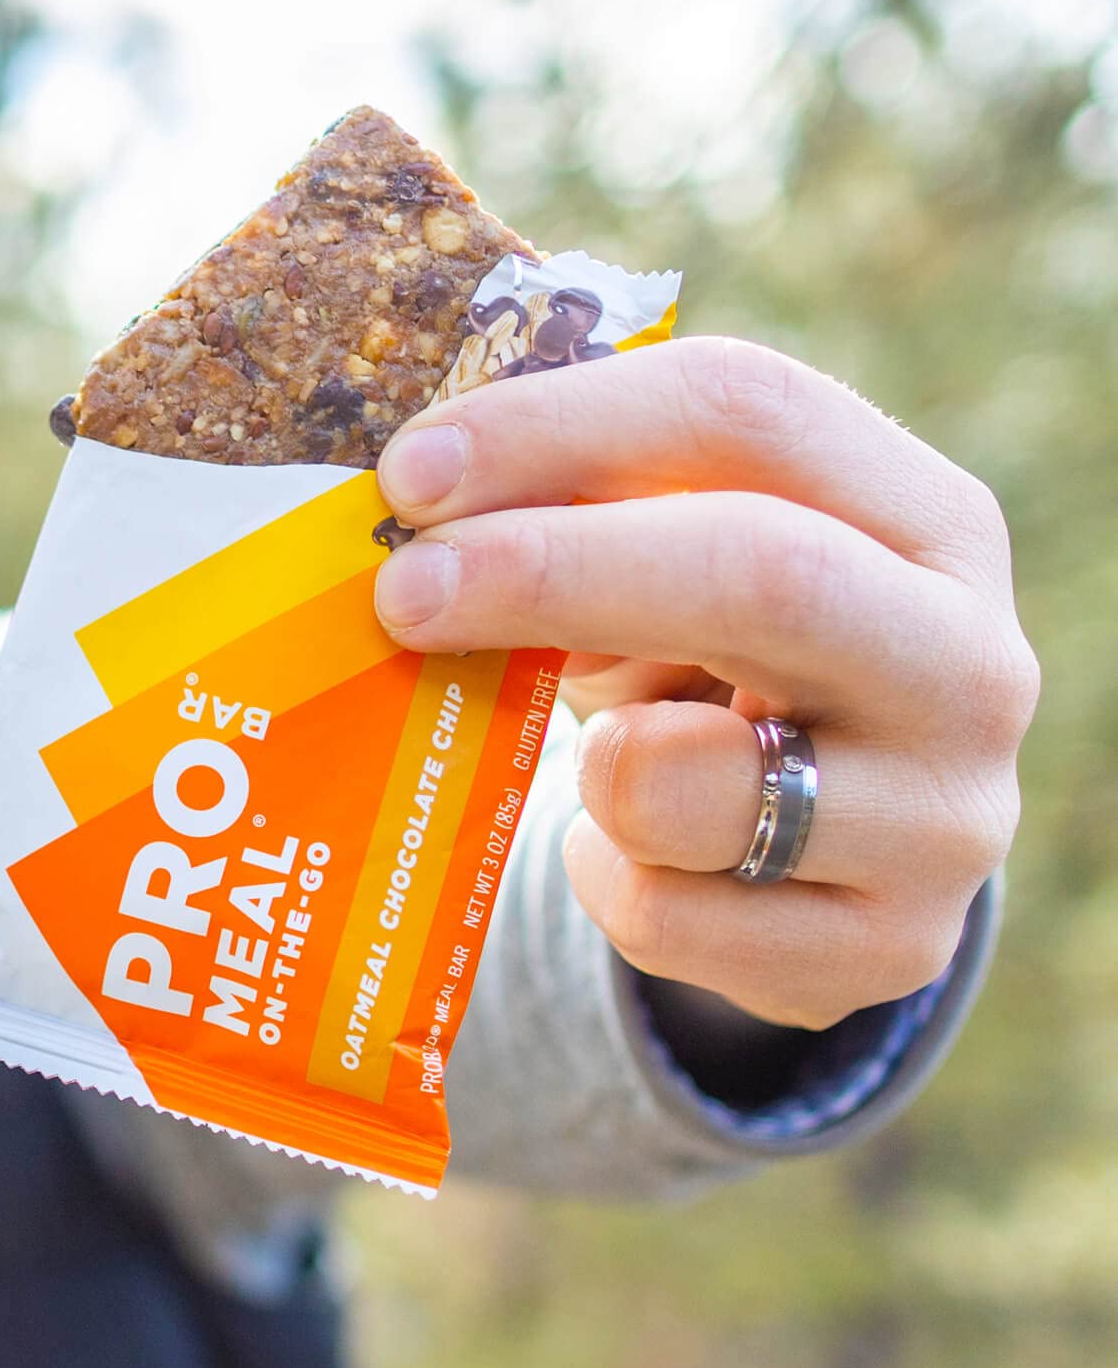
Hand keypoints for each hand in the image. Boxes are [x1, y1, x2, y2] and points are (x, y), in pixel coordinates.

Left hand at [373, 337, 1038, 1030]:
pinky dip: (604, 877)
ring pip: (681, 784)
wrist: (838, 847)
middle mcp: (966, 660)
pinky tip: (639, 855)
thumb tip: (421, 539)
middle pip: (759, 574)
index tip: (411, 472)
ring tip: (604, 760)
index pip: (747, 415)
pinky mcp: (887, 952)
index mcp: (920, 517)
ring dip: (589, 767)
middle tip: (401, 592)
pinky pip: (663, 917)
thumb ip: (587, 524)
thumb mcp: (674, 573)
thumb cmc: (722, 667)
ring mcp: (943, 821)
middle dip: (549, 573)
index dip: (562, 428)